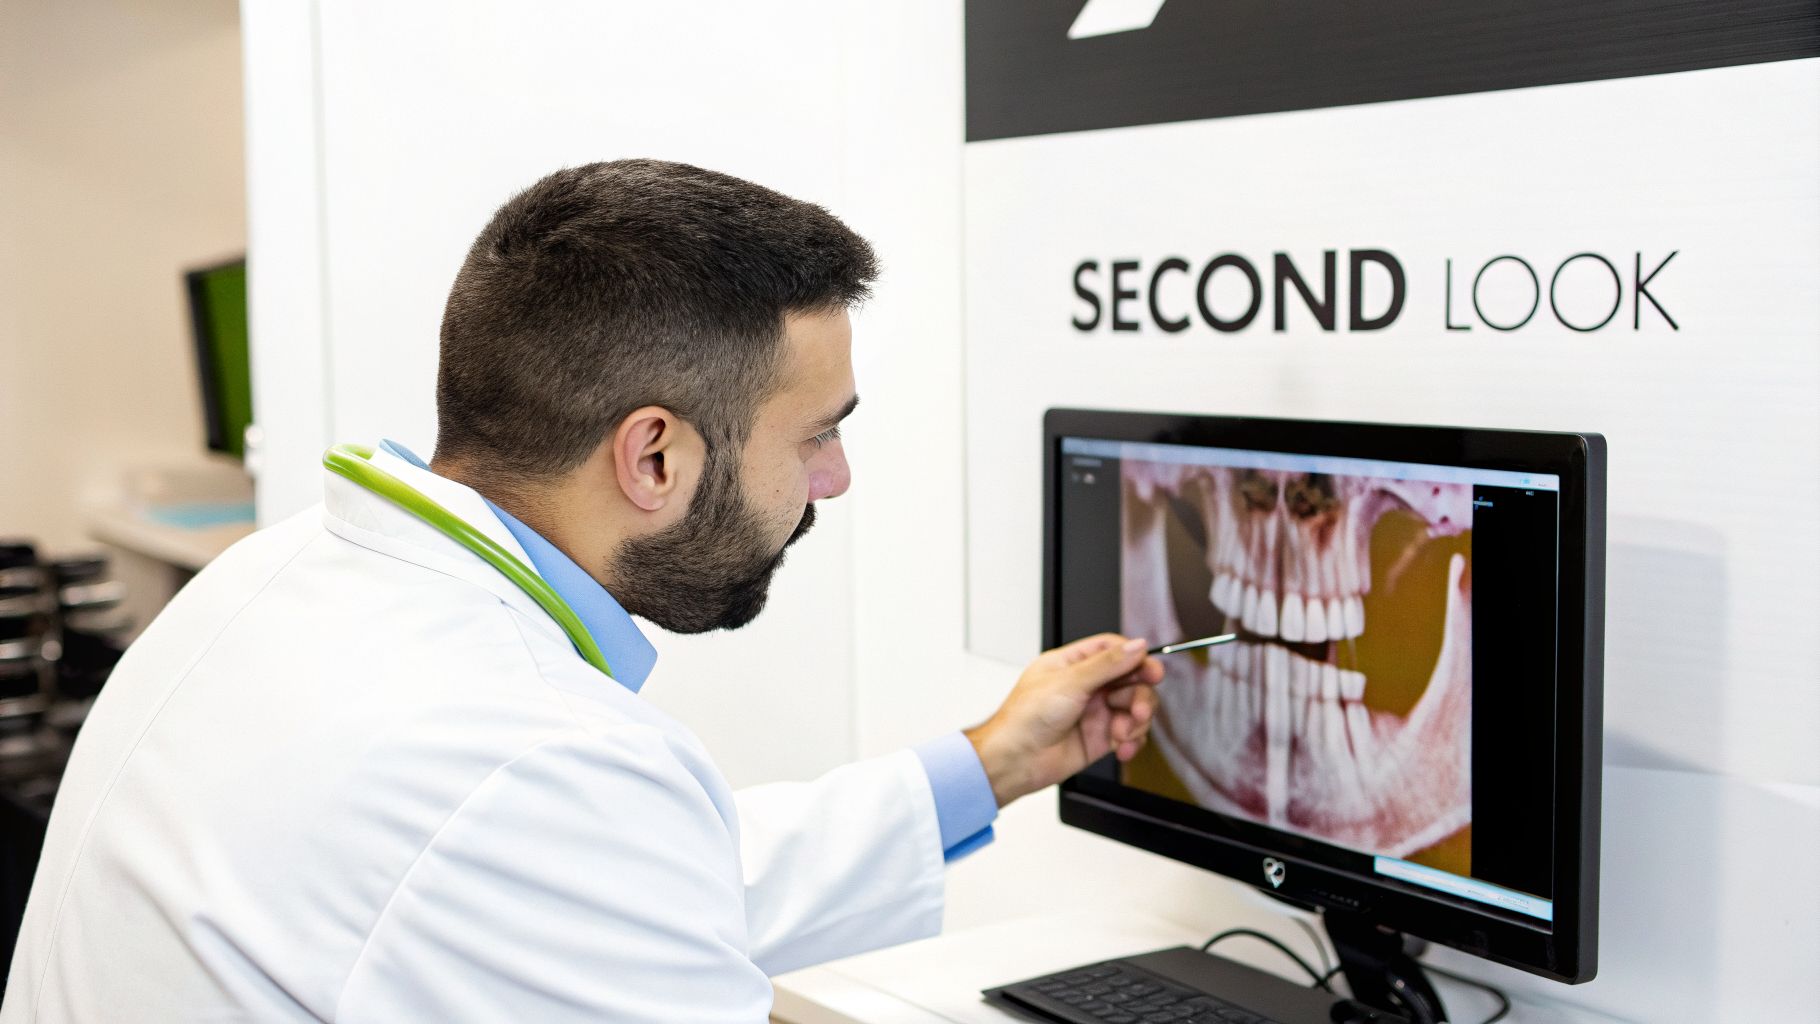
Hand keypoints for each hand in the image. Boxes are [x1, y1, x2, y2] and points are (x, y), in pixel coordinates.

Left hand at [964, 634, 1163, 807]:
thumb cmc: (1025, 718)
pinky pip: (1130, 733)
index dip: (1135, 658)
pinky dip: (1133, 740)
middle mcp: (1085, 686)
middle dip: (1140, 695)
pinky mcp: (1100, 738)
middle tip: (1139, 709)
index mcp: (1072, 664)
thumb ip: (1107, 664)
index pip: (1113, 650)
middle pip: (1130, 679)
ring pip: (1134, 707)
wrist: (1015, 761)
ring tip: (1124, 732)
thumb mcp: (1069, 682)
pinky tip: (1124, 747)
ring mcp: (1094, 712)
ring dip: (1136, 721)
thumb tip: (1136, 647)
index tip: (1151, 670)